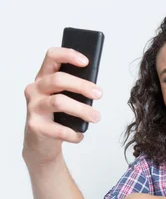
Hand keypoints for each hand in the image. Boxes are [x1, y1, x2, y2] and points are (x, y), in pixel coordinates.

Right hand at [22, 47, 102, 165]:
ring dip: (81, 110)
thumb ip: (74, 90)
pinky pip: (59, 129)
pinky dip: (73, 133)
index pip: (52, 57)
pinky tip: (80, 135)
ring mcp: (33, 107)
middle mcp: (35, 89)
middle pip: (58, 80)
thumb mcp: (64, 99)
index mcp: (43, 78)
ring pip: (58, 102)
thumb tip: (95, 89)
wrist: (40, 143)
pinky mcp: (35, 126)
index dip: (68, 55)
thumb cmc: (56, 117)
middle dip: (81, 86)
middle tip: (99, 94)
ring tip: (96, 117)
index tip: (86, 62)